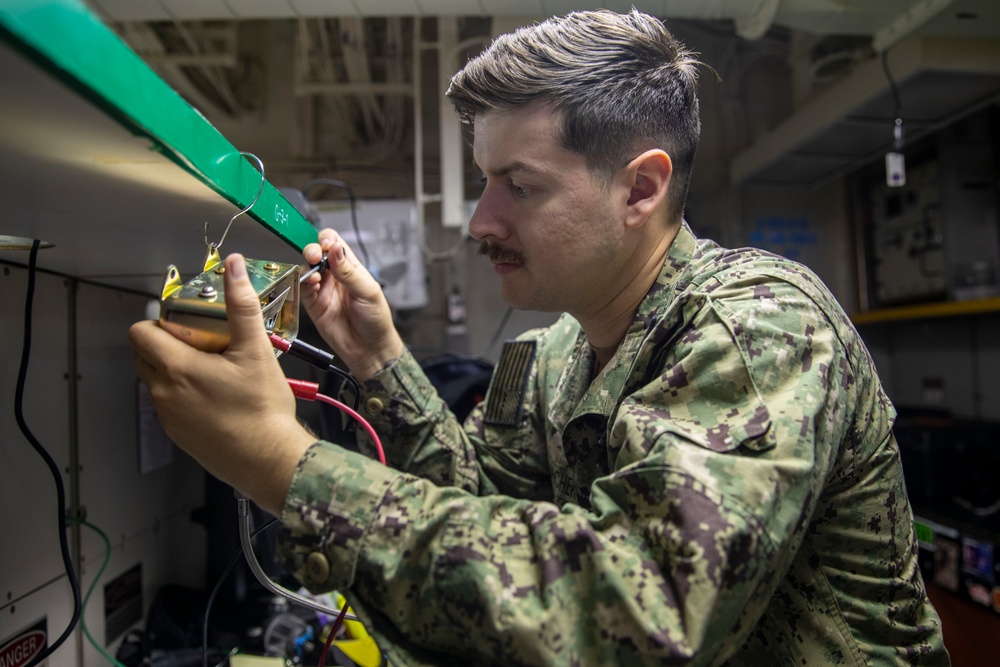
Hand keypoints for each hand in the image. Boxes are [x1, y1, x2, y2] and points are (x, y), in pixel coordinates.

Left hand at [129, 253, 314, 514]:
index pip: (139, 332)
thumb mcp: (254, 349)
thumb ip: (240, 305)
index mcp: (175, 367)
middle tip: (201, 343)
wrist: (268, 459)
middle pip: (143, 355)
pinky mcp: (177, 435)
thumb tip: (232, 265)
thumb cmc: (262, 405)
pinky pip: (168, 405)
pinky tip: (215, 398)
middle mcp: (162, 392)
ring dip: (172, 369)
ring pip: (155, 381)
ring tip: (212, 369)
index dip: (157, 321)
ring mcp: (167, 417)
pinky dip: (182, 394)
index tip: (187, 323)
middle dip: (164, 343)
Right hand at [301, 229, 403, 380]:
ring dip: (308, 266)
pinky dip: (304, 283)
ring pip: (307, 268)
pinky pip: (303, 288)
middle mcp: (335, 276)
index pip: (335, 244)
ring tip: (316, 275)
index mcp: (351, 267)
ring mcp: (323, 289)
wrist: (369, 348)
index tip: (327, 244)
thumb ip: (349, 271)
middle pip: (317, 253)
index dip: (328, 240)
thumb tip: (336, 249)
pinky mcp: (314, 304)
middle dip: (313, 249)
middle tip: (316, 255)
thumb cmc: (376, 319)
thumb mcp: (368, 291)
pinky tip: (313, 285)